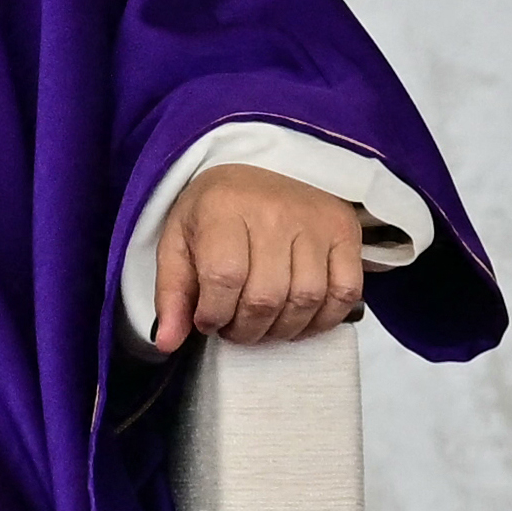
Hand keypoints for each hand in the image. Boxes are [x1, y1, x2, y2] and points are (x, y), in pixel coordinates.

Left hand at [150, 163, 367, 352]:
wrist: (260, 167)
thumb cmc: (215, 211)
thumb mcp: (178, 242)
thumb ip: (172, 294)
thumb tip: (166, 342)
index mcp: (224, 207)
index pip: (223, 278)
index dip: (214, 315)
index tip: (207, 321)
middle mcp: (274, 211)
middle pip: (265, 297)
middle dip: (245, 329)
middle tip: (235, 327)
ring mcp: (315, 221)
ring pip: (305, 299)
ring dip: (281, 330)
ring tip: (263, 325)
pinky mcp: (345, 232)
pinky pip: (345, 292)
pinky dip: (324, 319)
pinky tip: (300, 319)